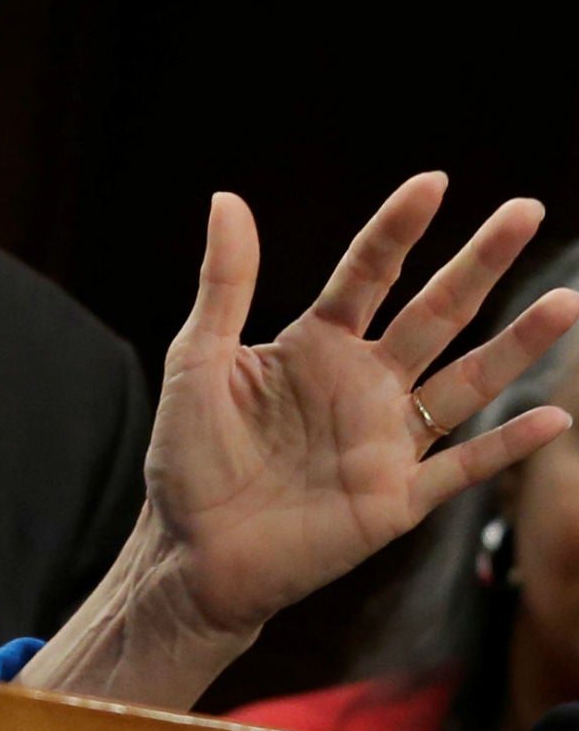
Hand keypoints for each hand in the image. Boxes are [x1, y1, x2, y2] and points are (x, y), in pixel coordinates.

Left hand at [150, 173, 576, 637]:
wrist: (191, 549)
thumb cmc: (188, 454)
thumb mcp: (196, 360)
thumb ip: (224, 284)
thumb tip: (226, 198)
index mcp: (314, 344)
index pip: (368, 273)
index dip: (399, 228)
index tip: (434, 181)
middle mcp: (363, 383)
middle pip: (434, 312)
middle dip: (480, 262)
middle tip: (526, 209)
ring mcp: (386, 439)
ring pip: (467, 381)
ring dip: (516, 344)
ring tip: (565, 302)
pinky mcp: (397, 498)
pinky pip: (464, 467)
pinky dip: (508, 445)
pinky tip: (555, 416)